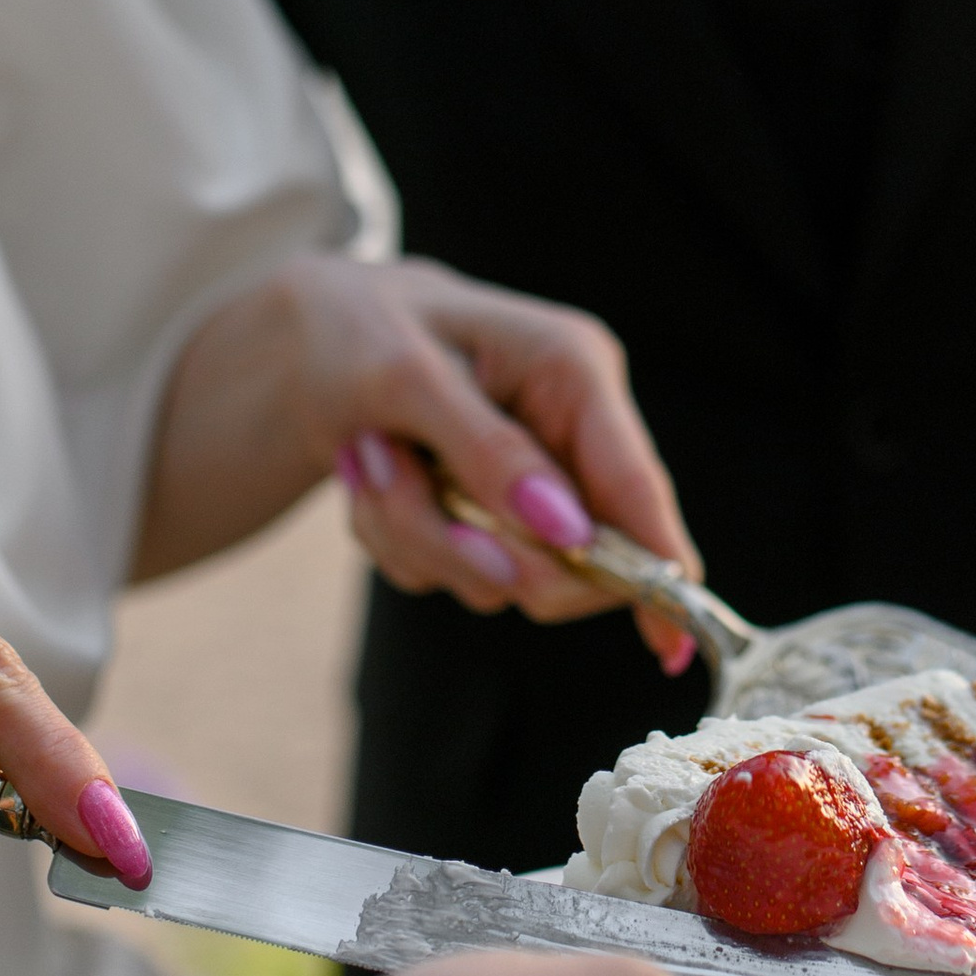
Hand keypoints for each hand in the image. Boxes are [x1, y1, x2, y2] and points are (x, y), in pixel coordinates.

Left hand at [139, 254, 700, 663]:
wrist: (306, 346)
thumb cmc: (359, 332)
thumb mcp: (407, 377)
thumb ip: (489, 450)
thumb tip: (569, 531)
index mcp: (574, 372)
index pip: (636, 486)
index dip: (661, 565)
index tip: (669, 642)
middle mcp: (567, 433)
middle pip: (575, 559)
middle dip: (475, 543)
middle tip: (404, 486)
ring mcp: (531, 483)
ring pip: (501, 577)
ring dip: (418, 533)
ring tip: (371, 456)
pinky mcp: (490, 518)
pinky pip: (453, 574)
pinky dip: (398, 539)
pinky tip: (376, 476)